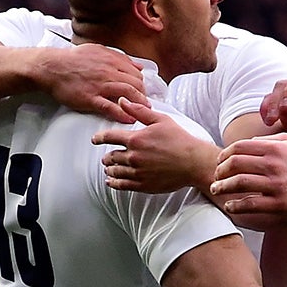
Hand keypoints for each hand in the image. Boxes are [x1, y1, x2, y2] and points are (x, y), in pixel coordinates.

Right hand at [34, 44, 147, 118]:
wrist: (52, 68)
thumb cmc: (73, 59)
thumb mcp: (99, 50)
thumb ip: (119, 57)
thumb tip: (137, 65)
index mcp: (112, 60)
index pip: (136, 73)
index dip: (142, 83)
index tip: (143, 90)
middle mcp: (109, 72)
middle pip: (136, 84)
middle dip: (143, 95)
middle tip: (145, 103)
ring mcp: (100, 86)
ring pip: (127, 94)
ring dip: (138, 104)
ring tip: (143, 112)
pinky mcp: (91, 98)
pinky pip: (110, 108)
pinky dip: (122, 114)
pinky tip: (128, 119)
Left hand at [92, 99, 218, 191]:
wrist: (193, 163)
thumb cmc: (179, 139)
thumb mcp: (160, 119)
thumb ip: (139, 111)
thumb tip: (121, 101)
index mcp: (135, 139)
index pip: (109, 137)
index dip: (99, 137)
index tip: (94, 139)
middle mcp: (133, 156)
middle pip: (111, 156)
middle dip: (107, 156)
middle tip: (106, 157)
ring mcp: (137, 172)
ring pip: (115, 171)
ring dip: (109, 169)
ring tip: (108, 168)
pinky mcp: (143, 185)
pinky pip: (122, 185)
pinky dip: (113, 183)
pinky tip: (110, 181)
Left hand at [211, 134, 286, 222]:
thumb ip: (269, 139)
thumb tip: (248, 142)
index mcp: (274, 148)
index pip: (239, 147)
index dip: (224, 155)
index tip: (218, 163)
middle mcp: (274, 164)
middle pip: (235, 164)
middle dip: (219, 171)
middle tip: (215, 178)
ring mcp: (276, 184)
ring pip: (240, 183)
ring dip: (223, 187)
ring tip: (216, 190)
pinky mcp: (279, 203)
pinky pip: (250, 204)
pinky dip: (235, 205)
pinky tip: (229, 206)